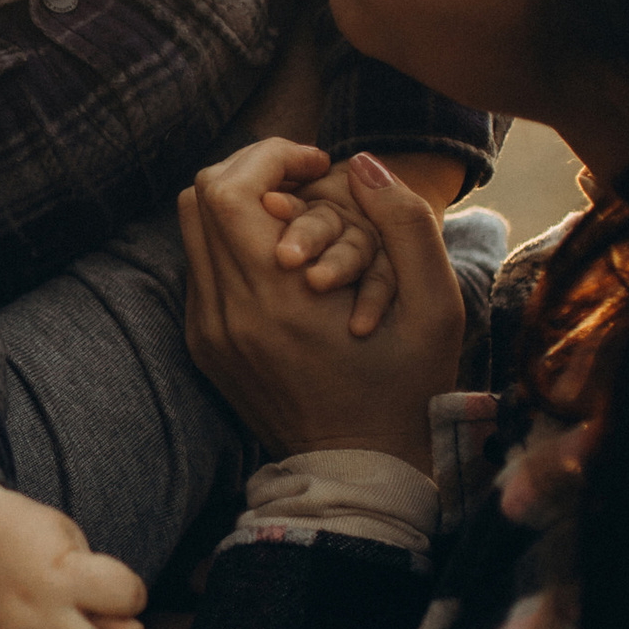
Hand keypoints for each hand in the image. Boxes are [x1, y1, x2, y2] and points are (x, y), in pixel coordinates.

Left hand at [179, 141, 461, 466]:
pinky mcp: (204, 347)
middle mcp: (227, 311)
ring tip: (296, 213)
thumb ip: (406, 223)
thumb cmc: (407, 388)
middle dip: (250, 171)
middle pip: (198, 198)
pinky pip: (200, 270)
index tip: (318, 163)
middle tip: (305, 180)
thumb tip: (364, 163)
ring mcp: (208, 332)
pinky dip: (232, 245)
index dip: (269, 156)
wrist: (359, 472)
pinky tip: (282, 257)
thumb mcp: (436, 306)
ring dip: (238, 206)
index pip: (227, 189)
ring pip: (192, 232)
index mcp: (278, 297)